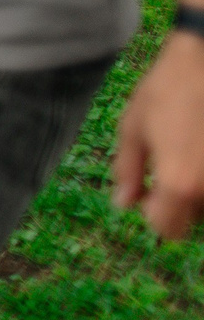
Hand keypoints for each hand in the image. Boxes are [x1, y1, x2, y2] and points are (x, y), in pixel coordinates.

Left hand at [115, 27, 203, 238]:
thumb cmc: (167, 90)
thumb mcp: (133, 128)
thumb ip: (127, 171)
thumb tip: (124, 203)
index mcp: (177, 183)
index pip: (166, 229)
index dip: (152, 215)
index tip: (147, 193)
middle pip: (192, 220)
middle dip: (176, 203)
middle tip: (167, 168)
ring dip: (196, 191)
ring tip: (187, 152)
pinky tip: (199, 149)